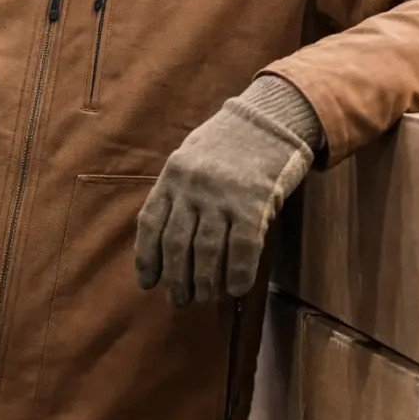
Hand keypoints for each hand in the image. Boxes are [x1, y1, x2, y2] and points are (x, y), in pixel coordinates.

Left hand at [135, 78, 318, 305]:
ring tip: (204, 298)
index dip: (147, 258)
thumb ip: (180, 193)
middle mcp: (192, 187)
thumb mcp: (193, 158)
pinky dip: (237, 274)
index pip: (151, 224)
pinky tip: (236, 289)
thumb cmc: (230, 144)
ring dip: (204, 282)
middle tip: (180, 300)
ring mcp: (223, 196)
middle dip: (176, 279)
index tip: (148, 283)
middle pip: (176, 244)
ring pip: (206, 252)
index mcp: (173, 175)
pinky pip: (242, 249)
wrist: (272, 119)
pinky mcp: (254, 204)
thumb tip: (170, 244)